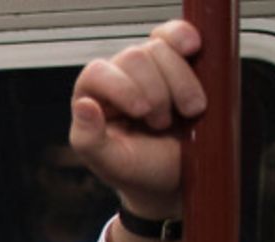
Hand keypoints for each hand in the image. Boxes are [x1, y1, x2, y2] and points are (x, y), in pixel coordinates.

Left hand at [70, 19, 204, 220]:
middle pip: (134, 58)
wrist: (178, 175)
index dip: (123, 87)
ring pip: (160, 49)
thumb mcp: (112, 164)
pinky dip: (184, 37)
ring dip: (180, 82)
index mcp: (91, 98)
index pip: (97, 73)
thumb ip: (89, 140)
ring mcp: (146, 66)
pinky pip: (175, 33)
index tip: (143, 111)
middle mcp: (116, 77)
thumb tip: (82, 104)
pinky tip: (192, 48)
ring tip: (186, 112)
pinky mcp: (175, 61)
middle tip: (163, 123)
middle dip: (157, 92)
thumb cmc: (140, 170)